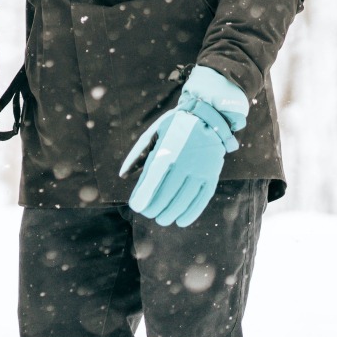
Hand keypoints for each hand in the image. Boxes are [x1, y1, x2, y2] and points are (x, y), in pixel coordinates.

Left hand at [119, 66, 247, 226]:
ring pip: (184, 198)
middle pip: (168, 192)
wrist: (209, 115)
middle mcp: (185, 160)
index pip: (153, 178)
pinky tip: (181, 221)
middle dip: (156, 207)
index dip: (144, 194)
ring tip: (162, 219)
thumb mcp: (154, 132)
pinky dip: (192, 212)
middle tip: (148, 213)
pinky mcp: (212, 173)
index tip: (136, 206)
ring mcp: (201, 168)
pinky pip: (202, 197)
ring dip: (172, 212)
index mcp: (168, 148)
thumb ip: (139, 153)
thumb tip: (123, 175)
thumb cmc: (176, 126)